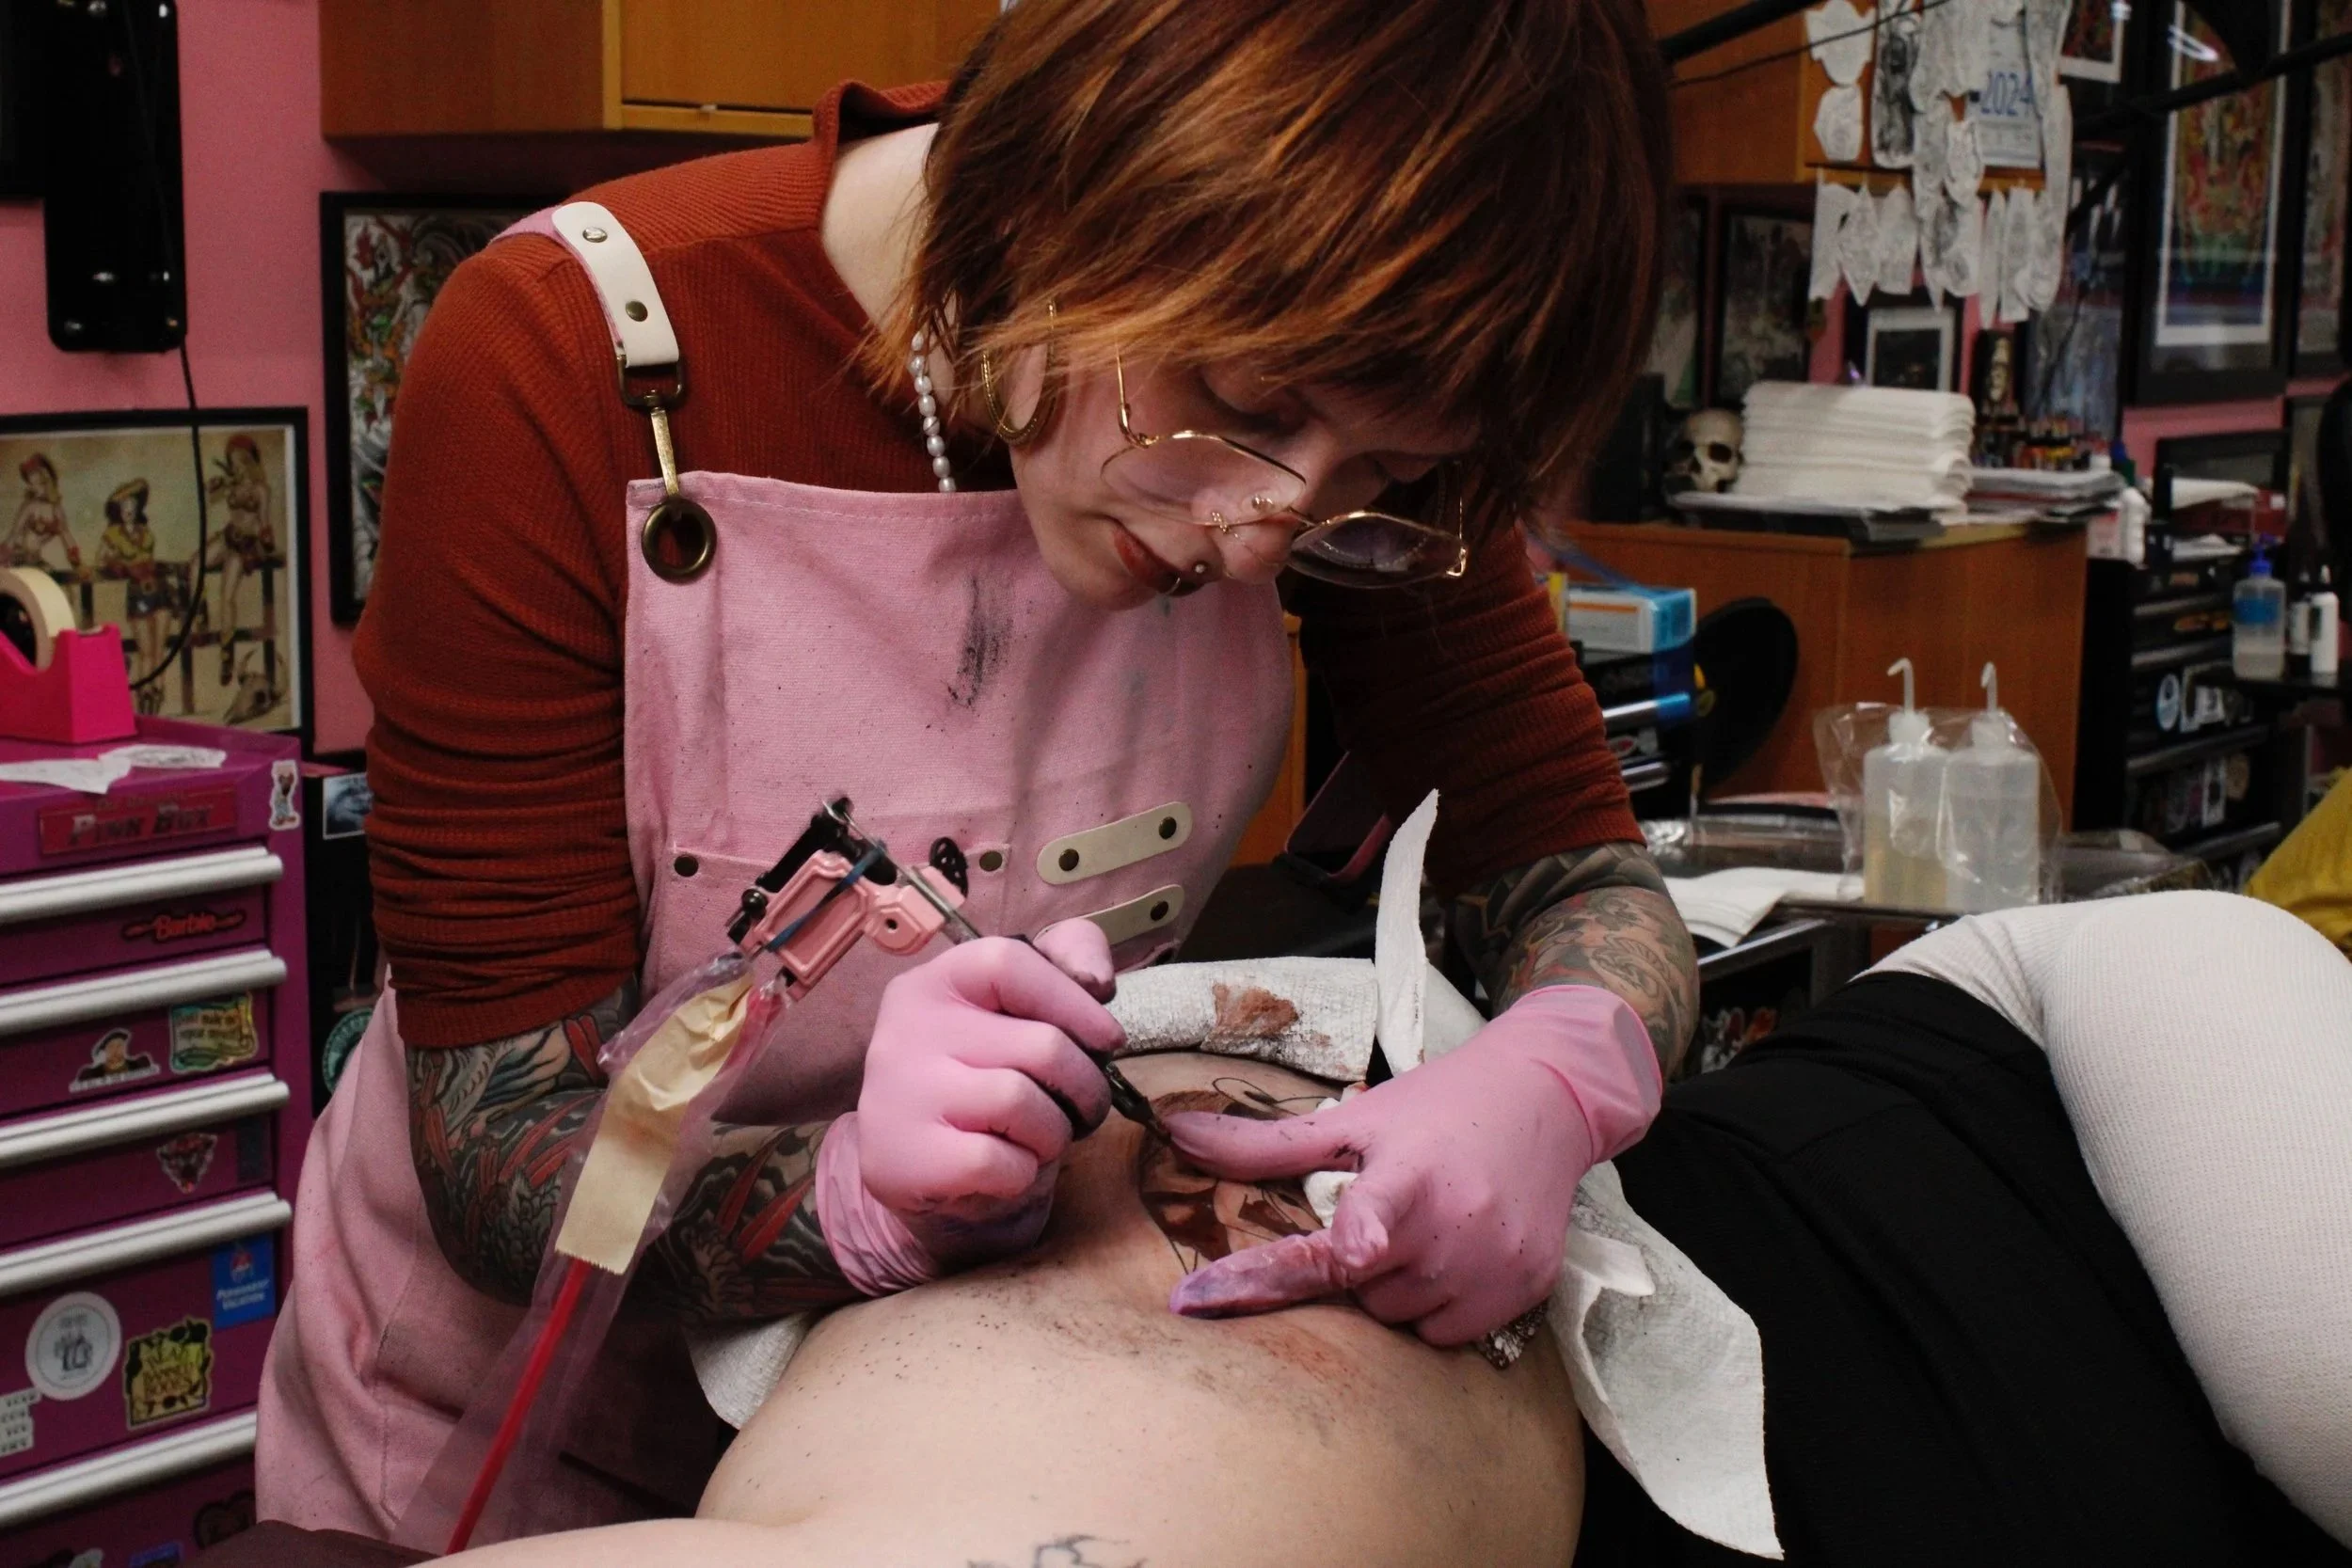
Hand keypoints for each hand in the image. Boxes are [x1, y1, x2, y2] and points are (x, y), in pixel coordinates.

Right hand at [816, 934, 1123, 1293]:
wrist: (922, 1169)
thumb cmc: (987, 1078)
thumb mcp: (1020, 1010)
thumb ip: (1065, 960)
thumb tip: (1095, 980)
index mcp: (935, 983)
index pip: (1008, 963)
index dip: (1073, 1001)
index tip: (1107, 1039)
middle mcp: (906, 1029)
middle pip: (1041, 1045)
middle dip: (1085, 1087)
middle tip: (1082, 1108)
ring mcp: (900, 1095)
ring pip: (1022, 1103)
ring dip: (1054, 1133)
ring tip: (1040, 1137)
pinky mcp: (907, 1161)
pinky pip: (1001, 1163)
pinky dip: (1023, 1173)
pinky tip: (1006, 1168)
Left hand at [1161, 985, 1658, 1344]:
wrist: (1547, 1096)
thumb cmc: (1441, 1105)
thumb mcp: (1354, 1118)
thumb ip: (1265, 1143)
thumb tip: (1176, 1135)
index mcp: (1404, 1182)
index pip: (1331, 1249)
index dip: (1266, 1278)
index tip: (1197, 1301)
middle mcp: (1452, 1231)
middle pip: (1360, 1293)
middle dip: (1356, 1264)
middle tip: (1383, 1212)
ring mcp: (1492, 1266)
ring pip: (1402, 1320)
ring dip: (1397, 1286)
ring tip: (1426, 1225)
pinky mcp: (1526, 1288)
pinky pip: (1451, 1333)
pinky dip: (1440, 1307)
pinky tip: (1456, 1252)